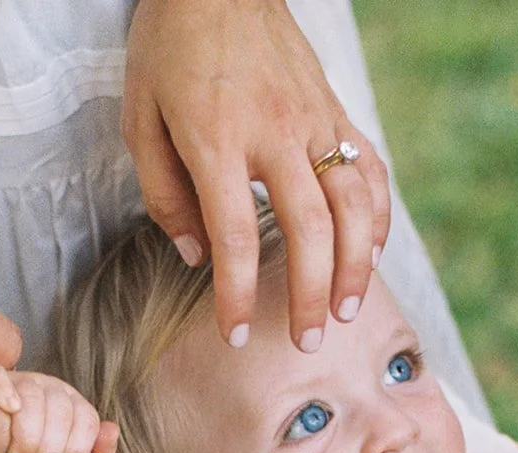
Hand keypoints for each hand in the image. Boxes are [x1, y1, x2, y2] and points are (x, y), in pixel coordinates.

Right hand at [0, 366, 122, 452]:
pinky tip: (7, 413)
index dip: (79, 449)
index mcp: (68, 406)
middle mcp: (44, 389)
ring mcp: (14, 382)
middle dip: (53, 447)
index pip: (87, 419)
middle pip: (62, 407)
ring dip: (28, 433)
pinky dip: (3, 391)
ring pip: (32, 395)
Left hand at [123, 0, 390, 351]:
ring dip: (355, 264)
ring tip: (347, 310)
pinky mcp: (336, 109)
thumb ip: (164, 193)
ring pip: (352, 203)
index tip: (239, 335)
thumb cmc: (170, 49)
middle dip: (311, 293)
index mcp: (217, 140)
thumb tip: (195, 255)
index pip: (234, 236)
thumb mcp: (140, 118)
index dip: (237, 295)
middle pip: (308, 228)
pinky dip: (377, 215)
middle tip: (307, 340)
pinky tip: (371, 251)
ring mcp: (314, 120)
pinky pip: (370, 168)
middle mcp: (275, 133)